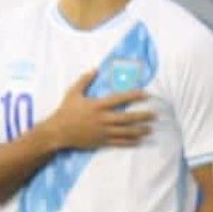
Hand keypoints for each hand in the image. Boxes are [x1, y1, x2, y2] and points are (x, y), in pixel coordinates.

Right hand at [40, 70, 154, 150]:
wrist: (57, 132)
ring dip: (139, 130)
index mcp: (98, 106)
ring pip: (125, 132)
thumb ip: (85, 80)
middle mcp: (102, 119)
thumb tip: (95, 69)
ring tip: (150, 129)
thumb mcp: (73, 93)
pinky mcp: (101, 141)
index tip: (146, 94)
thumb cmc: (66, 111)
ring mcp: (103, 131)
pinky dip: (130, 142)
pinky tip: (139, 140)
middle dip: (142, 116)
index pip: (120, 99)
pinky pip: (118, 142)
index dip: (134, 96)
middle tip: (155, 115)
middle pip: (127, 118)